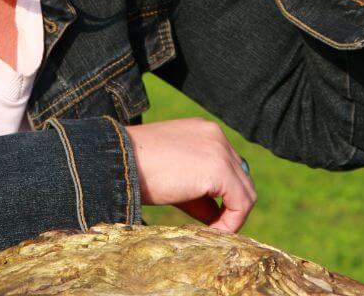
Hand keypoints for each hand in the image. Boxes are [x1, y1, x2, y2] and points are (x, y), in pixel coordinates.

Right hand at [124, 118, 256, 233]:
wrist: (118, 161)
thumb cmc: (135, 168)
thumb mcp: (173, 175)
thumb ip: (198, 190)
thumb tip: (216, 216)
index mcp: (203, 131)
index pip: (227, 164)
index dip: (221, 193)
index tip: (207, 215)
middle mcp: (216, 135)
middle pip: (240, 176)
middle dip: (229, 204)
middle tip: (211, 227)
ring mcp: (220, 150)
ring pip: (245, 190)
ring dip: (232, 215)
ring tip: (212, 232)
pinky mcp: (219, 170)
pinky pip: (241, 202)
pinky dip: (232, 222)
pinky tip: (213, 232)